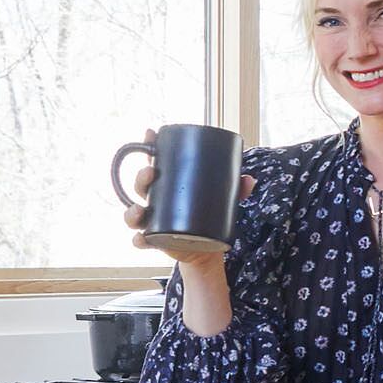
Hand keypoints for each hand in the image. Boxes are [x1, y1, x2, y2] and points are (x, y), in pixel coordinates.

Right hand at [125, 130, 256, 261]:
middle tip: (151, 171)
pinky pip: (140, 240)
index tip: (150, 134)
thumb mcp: (223, 201)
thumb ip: (235, 190)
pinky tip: (141, 238)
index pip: (154, 162)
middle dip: (141, 177)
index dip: (148, 147)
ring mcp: (153, 221)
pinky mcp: (155, 241)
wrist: (207, 248)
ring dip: (132, 211)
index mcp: (168, 185)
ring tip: (141, 210)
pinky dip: (139, 240)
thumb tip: (249, 179)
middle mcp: (156, 201)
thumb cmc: (210, 217)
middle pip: (141, 186)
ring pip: (133, 214)